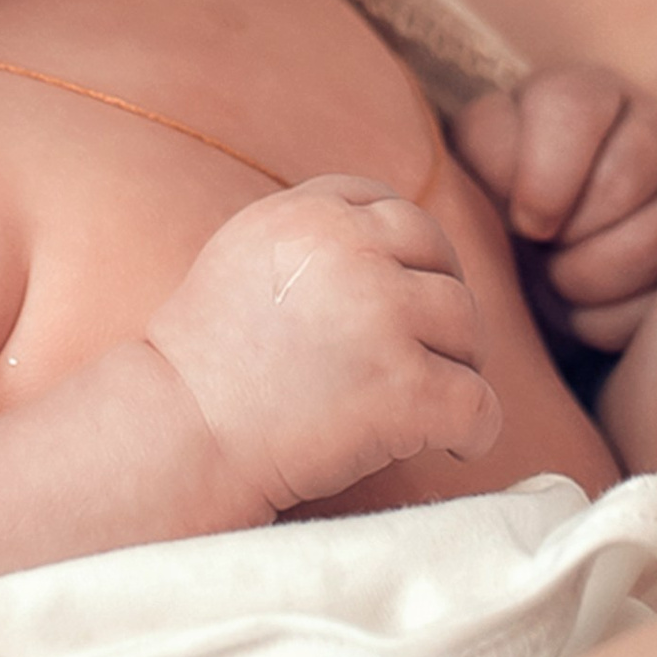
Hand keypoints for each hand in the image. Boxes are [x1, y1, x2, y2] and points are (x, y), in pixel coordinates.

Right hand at [144, 179, 501, 515]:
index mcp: (305, 215)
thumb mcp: (245, 259)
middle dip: (439, 308)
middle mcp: (349, 251)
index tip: (397, 302)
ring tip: (423, 405)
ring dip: (455, 367)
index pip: (390, 208)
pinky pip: (479, 402)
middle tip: (424, 358)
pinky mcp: (405, 387)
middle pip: (440, 259)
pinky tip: (454, 447)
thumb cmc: (205, 369)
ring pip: (467, 326)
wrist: (177, 440)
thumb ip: (313, 238)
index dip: (405, 256)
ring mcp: (382, 315)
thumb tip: (394, 240)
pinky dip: (475, 430)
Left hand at [451, 67, 656, 351]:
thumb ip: (486, 163)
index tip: (520, 222)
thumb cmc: (487, 207)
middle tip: (540, 247)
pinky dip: (610, 316)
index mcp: (578, 94)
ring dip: (589, 276)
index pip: (574, 110)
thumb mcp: (470, 173)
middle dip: (573, 230)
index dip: (545, 178)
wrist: (520, 261)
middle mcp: (643, 123)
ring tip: (555, 279)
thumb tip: (528, 213)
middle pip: (628, 172)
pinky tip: (581, 306)